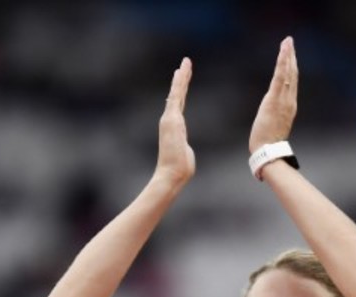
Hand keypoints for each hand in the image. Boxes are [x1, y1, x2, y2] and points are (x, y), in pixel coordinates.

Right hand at [156, 57, 195, 186]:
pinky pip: (175, 97)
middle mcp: (171, 120)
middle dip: (182, 78)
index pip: (179, 104)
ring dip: (181, 77)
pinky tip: (180, 73)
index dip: (181, 90)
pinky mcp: (171, 119)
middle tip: (185, 63)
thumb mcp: (184, 154)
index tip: (183, 78)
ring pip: (177, 93)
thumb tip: (185, 151)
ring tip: (185, 63)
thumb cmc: (180, 168)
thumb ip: (184, 148)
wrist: (172, 173)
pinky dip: (178, 84)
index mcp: (175, 126)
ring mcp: (170, 119)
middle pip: (177, 95)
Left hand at [249, 37, 297, 152]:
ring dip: (287, 55)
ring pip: (287, 72)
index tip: (291, 55)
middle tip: (289, 41)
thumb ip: (275, 115)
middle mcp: (289, 100)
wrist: (268, 150)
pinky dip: (282, 63)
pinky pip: (280, 77)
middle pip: (292, 74)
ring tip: (287, 41)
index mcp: (289, 106)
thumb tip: (271, 113)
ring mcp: (283, 99)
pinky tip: (283, 51)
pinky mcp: (275, 99)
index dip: (292, 67)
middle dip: (291, 56)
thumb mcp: (273, 125)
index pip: (291, 82)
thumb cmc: (268, 142)